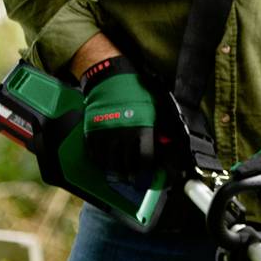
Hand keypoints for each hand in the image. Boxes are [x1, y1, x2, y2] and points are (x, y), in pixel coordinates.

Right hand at [78, 57, 158, 176]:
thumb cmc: (135, 93)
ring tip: (119, 175)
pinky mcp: (92, 133)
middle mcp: (124, 135)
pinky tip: (104, 163)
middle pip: (127, 165)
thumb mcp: (154, 109)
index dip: (146, 172)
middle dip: (130, 176)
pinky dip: (100, 162)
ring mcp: (107, 135)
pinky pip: (95, 155)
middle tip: (132, 180)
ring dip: (115, 172)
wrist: (110, 79)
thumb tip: (168, 147)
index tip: (145, 178)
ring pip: (110, 163)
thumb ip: (160, 129)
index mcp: (142, 129)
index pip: (145, 159)